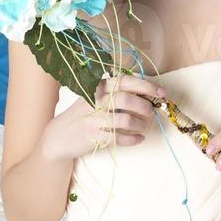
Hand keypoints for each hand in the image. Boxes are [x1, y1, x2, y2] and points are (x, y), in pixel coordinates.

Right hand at [40, 73, 167, 161]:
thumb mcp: (94, 98)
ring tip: (142, 126)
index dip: (146, 86)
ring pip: (125, 120)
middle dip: (144, 106)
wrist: (59, 136)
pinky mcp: (93, 137)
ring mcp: (93, 120)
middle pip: (126, 99)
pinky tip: (138, 138)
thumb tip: (146, 92)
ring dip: (140, 124)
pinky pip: (121, 139)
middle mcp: (94, 101)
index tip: (161, 92)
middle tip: (150, 112)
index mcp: (97, 87)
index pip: (125, 81)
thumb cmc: (82, 115)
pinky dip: (134, 139)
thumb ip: (116, 93)